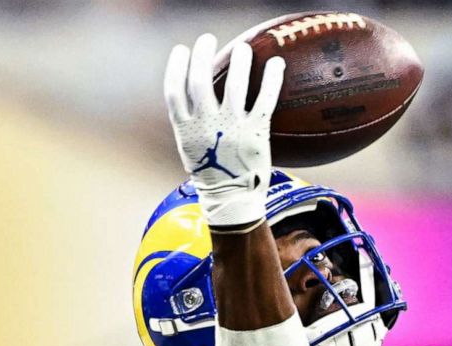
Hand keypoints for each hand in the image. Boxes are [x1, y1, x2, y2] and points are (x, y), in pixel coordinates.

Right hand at [163, 34, 284, 226]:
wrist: (233, 199)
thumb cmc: (213, 174)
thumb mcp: (191, 149)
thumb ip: (191, 124)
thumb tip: (192, 103)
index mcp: (185, 129)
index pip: (174, 91)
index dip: (175, 67)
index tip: (182, 50)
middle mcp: (206, 125)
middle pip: (200, 81)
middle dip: (202, 56)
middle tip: (208, 39)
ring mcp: (232, 127)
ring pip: (233, 86)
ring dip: (239, 62)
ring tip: (244, 48)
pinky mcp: (256, 132)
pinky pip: (265, 100)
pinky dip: (272, 80)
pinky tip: (277, 64)